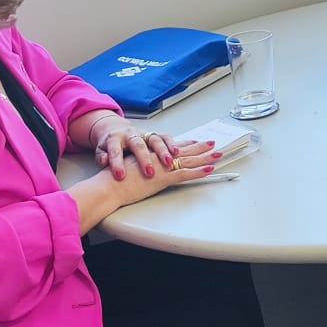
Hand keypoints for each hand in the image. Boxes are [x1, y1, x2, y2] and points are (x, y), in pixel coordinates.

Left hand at [92, 114, 178, 180]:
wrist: (115, 129)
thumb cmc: (109, 145)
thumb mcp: (100, 150)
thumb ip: (102, 156)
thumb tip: (104, 161)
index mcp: (115, 138)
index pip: (115, 150)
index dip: (117, 163)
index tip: (120, 176)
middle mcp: (131, 134)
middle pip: (138, 144)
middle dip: (144, 159)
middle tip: (149, 173)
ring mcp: (143, 133)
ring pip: (154, 139)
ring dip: (163, 151)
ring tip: (169, 163)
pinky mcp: (153, 135)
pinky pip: (164, 137)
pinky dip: (171, 144)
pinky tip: (177, 153)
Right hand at [106, 139, 221, 210]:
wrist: (108, 185)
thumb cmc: (113, 179)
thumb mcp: (126, 165)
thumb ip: (135, 163)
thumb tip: (139, 167)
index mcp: (150, 153)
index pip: (171, 146)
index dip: (185, 143)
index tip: (195, 140)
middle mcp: (158, 157)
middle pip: (183, 150)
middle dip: (199, 147)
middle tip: (212, 144)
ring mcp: (162, 167)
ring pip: (189, 160)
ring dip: (205, 157)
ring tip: (218, 154)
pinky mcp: (163, 178)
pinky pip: (186, 174)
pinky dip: (199, 172)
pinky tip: (209, 170)